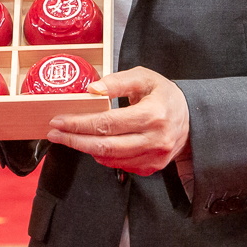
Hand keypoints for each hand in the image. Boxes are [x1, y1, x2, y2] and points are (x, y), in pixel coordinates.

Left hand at [46, 67, 189, 176]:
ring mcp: (154, 157)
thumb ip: (117, 82)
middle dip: (74, 140)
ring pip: (110, 159)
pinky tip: (91, 145)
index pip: (107, 123)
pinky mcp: (152, 167)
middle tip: (54, 133)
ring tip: (68, 138)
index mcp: (152, 115)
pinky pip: (120, 166)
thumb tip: (92, 89)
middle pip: (105, 146)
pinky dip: (102, 157)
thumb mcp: (144, 78)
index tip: (59, 120)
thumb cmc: (165, 95)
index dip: (79, 123)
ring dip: (85, 149)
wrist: (192, 118)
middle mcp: (154, 140)